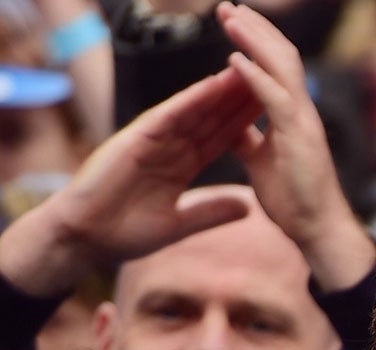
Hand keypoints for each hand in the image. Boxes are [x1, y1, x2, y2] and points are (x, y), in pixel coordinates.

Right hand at [0, 68, 260, 297]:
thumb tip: (249, 208)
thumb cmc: (125, 232)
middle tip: (268, 78)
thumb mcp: (180, 224)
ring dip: (219, 92)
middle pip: (211, 119)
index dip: (246, 125)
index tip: (273, 111)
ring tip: (246, 72)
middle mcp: (169, 148)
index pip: (220, 140)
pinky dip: (190, 101)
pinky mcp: (136, 139)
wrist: (88, 237)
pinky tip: (211, 87)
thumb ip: (212, 212)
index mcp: (180, 166)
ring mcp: (152, 140)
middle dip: (238, 101)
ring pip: (193, 111)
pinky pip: (168, 116)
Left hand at [218, 2, 375, 291]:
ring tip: (229, 18)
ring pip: (281, 67)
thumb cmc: (295, 200)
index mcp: (293, 115)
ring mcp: (303, 122)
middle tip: (226, 6)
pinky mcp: (298, 138)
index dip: (256, 39)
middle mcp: (302, 111)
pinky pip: (275, 99)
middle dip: (254, 28)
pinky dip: (254, 76)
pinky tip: (234, 58)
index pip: (277, 65)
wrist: (317, 230)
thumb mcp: (261, 160)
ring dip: (253, 40)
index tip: (232, 20)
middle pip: (281, 55)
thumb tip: (230, 124)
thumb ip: (248, 137)